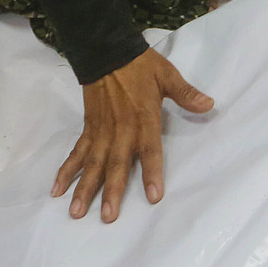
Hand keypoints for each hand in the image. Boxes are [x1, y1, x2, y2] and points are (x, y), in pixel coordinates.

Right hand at [52, 48, 212, 222]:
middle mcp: (120, 129)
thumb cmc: (139, 65)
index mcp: (143, 118)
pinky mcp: (88, 128)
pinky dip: (67, 170)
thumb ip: (186, 94)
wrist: (106, 50)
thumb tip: (210, 105)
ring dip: (84, 188)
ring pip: (92, 164)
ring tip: (77, 212)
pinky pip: (76, 152)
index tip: (153, 197)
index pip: (149, 150)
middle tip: (108, 216)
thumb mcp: (167, 76)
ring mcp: (101, 131)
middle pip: (116, 164)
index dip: (152, 173)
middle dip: (112, 191)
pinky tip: (57, 189)